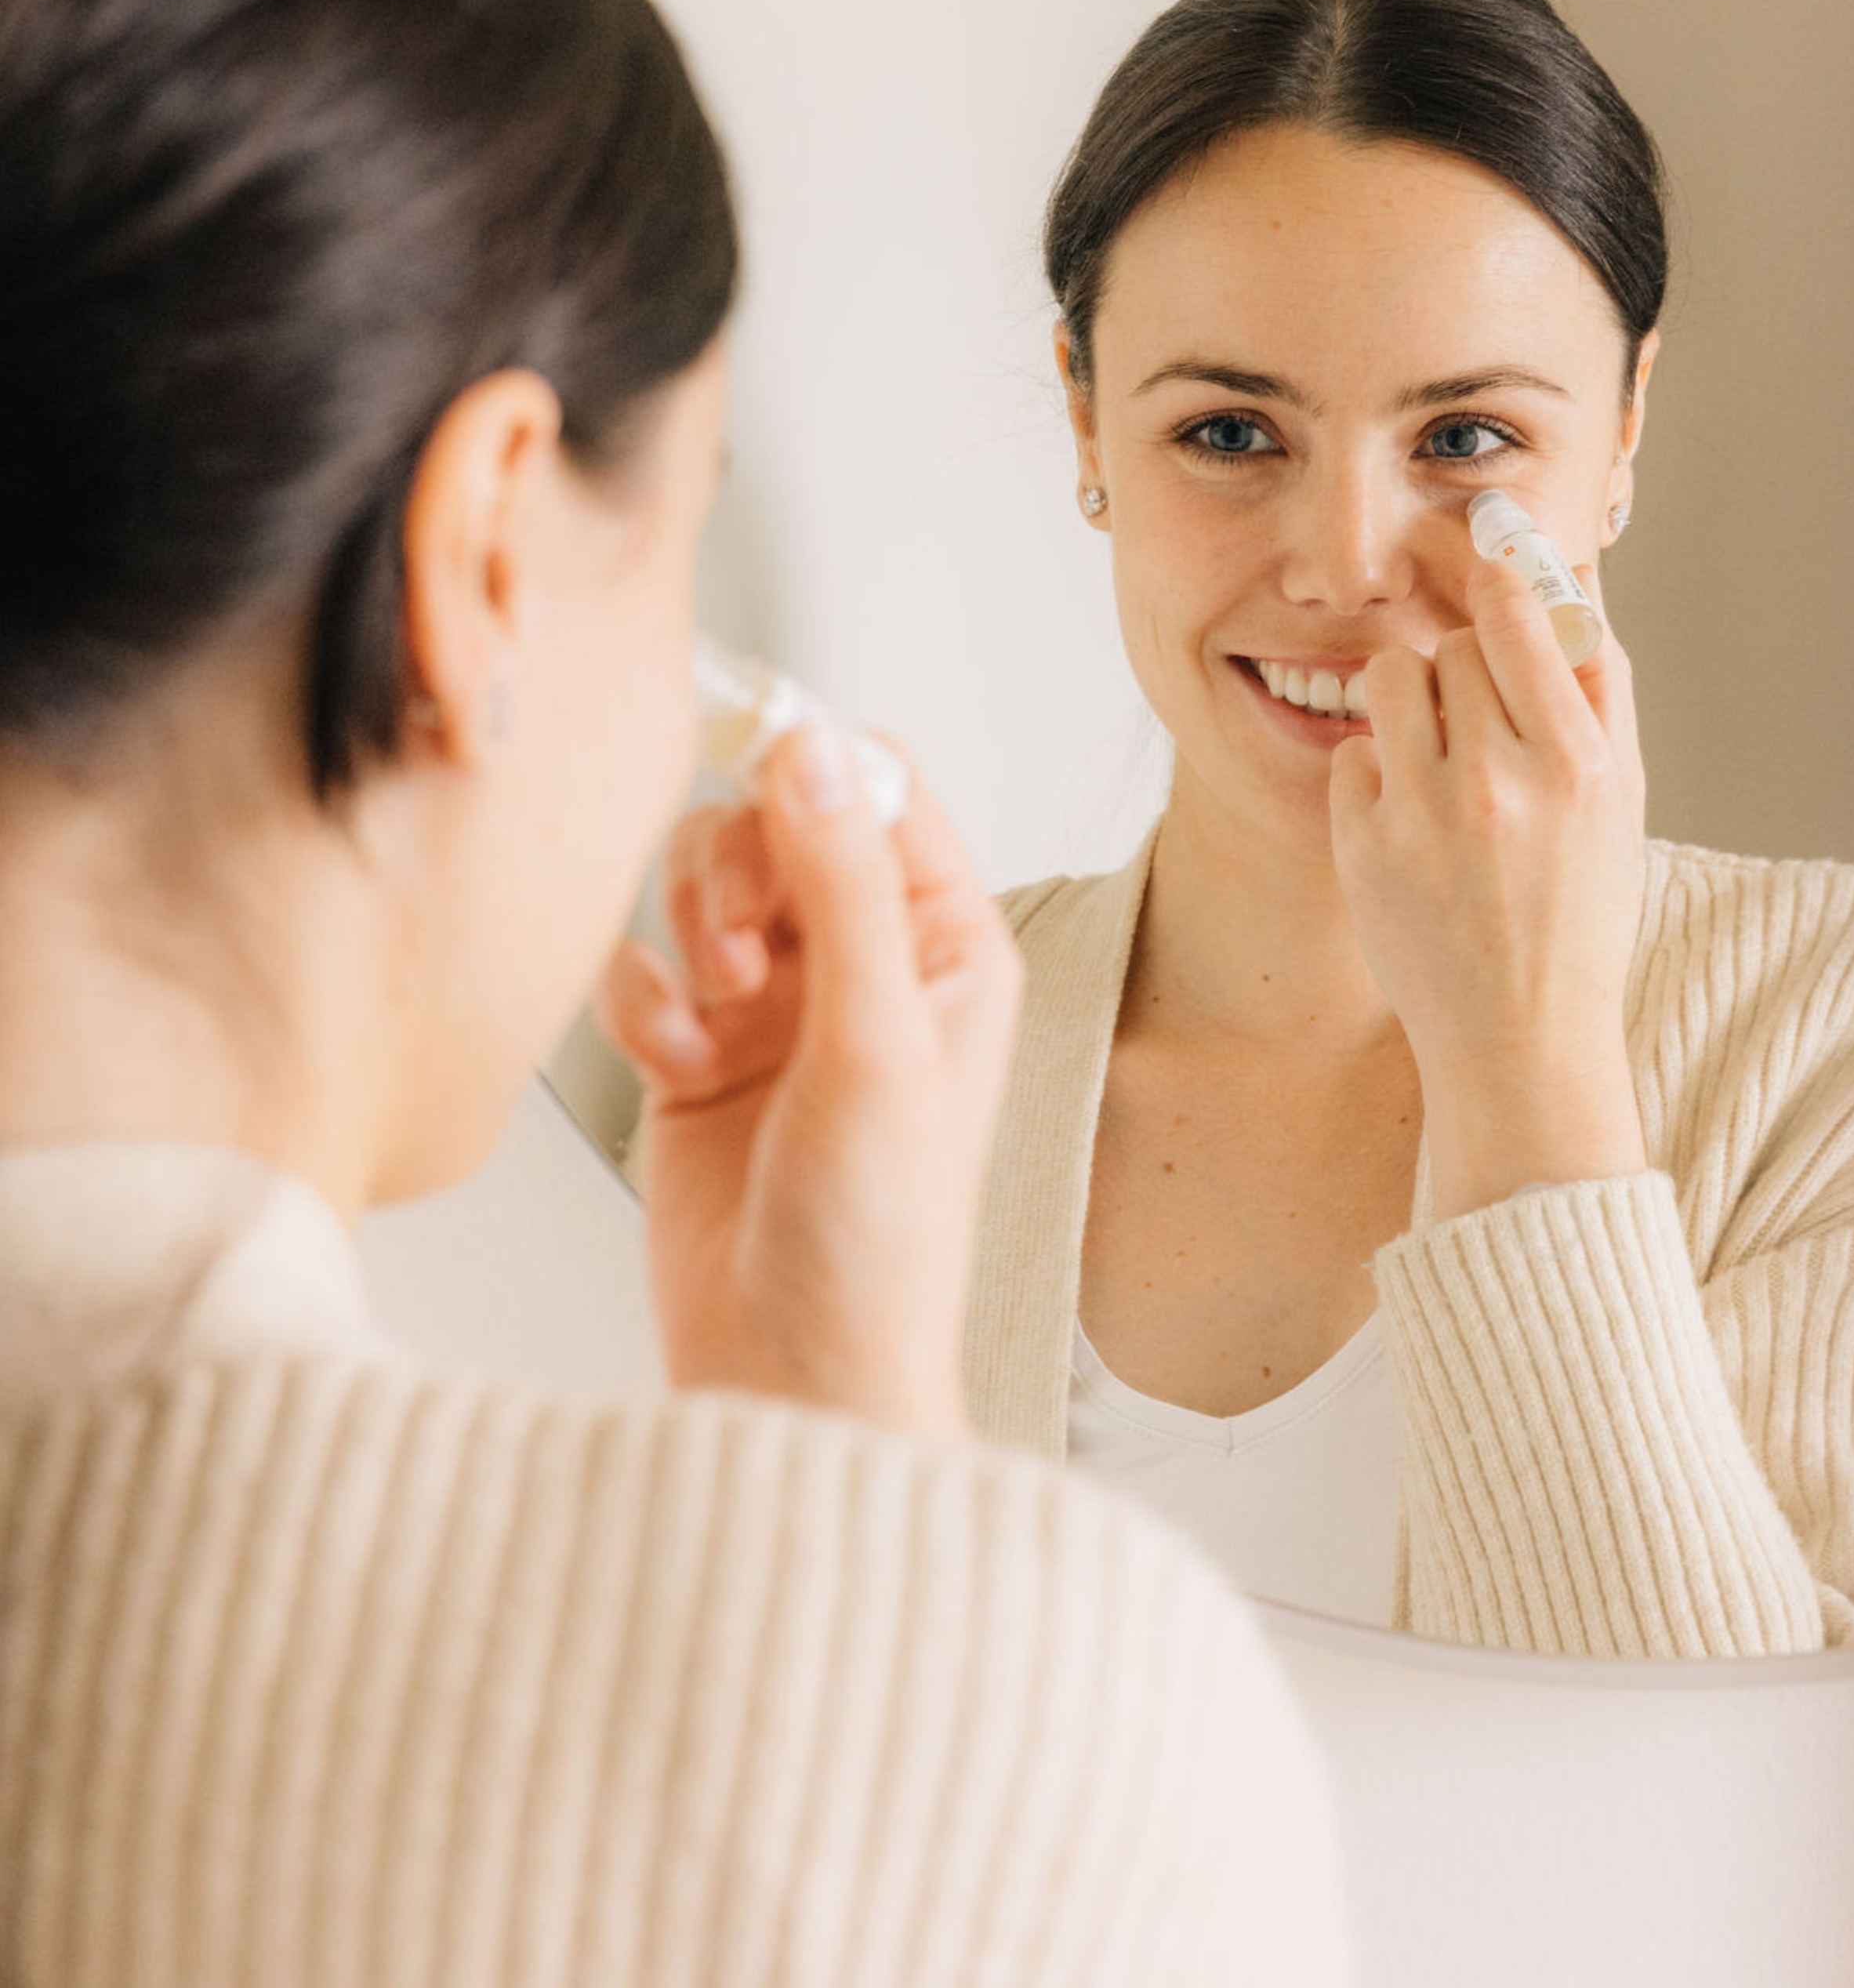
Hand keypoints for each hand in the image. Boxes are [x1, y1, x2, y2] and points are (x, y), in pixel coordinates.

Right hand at [595, 723, 1022, 1437]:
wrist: (794, 1372)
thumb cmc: (878, 1234)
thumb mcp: (874, 1040)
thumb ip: (842, 886)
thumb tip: (813, 747)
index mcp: (945, 943)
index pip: (879, 790)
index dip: (811, 771)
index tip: (750, 779)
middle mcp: (866, 961)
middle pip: (776, 821)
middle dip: (736, 871)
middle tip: (737, 959)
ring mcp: (778, 1005)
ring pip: (703, 884)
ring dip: (687, 933)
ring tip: (712, 1019)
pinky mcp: (698, 1052)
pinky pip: (644, 964)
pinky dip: (642, 1002)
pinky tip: (671, 1067)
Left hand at [1328, 550, 1648, 1214]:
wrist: (1520, 1042)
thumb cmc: (1579, 916)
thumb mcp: (1624, 801)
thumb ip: (1600, 689)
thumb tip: (1572, 579)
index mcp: (1578, 766)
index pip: (1518, 614)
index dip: (1500, 581)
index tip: (1492, 572)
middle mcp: (1500, 784)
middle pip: (1453, 643)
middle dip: (1464, 663)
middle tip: (1482, 717)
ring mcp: (1423, 817)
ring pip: (1392, 676)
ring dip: (1412, 696)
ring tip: (1440, 752)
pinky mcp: (1363, 846)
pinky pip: (1356, 751)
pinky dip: (1378, 771)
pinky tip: (1412, 820)